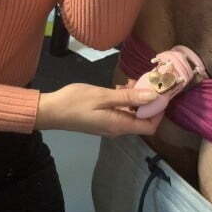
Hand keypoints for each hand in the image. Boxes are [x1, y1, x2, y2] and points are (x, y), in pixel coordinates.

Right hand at [35, 83, 163, 136]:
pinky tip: (119, 87)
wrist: (50, 111)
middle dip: (148, 102)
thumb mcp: (103, 96)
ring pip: (131, 115)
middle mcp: (117, 129)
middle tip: (147, 83)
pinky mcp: (102, 120)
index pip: (150, 126)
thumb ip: (129, 97)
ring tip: (131, 81)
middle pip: (142, 120)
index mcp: (119, 125)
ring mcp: (108, 125)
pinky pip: (120, 112)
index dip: (159, 112)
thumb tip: (154, 96)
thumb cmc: (75, 102)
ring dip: (135, 99)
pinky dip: (124, 101)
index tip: (161, 93)